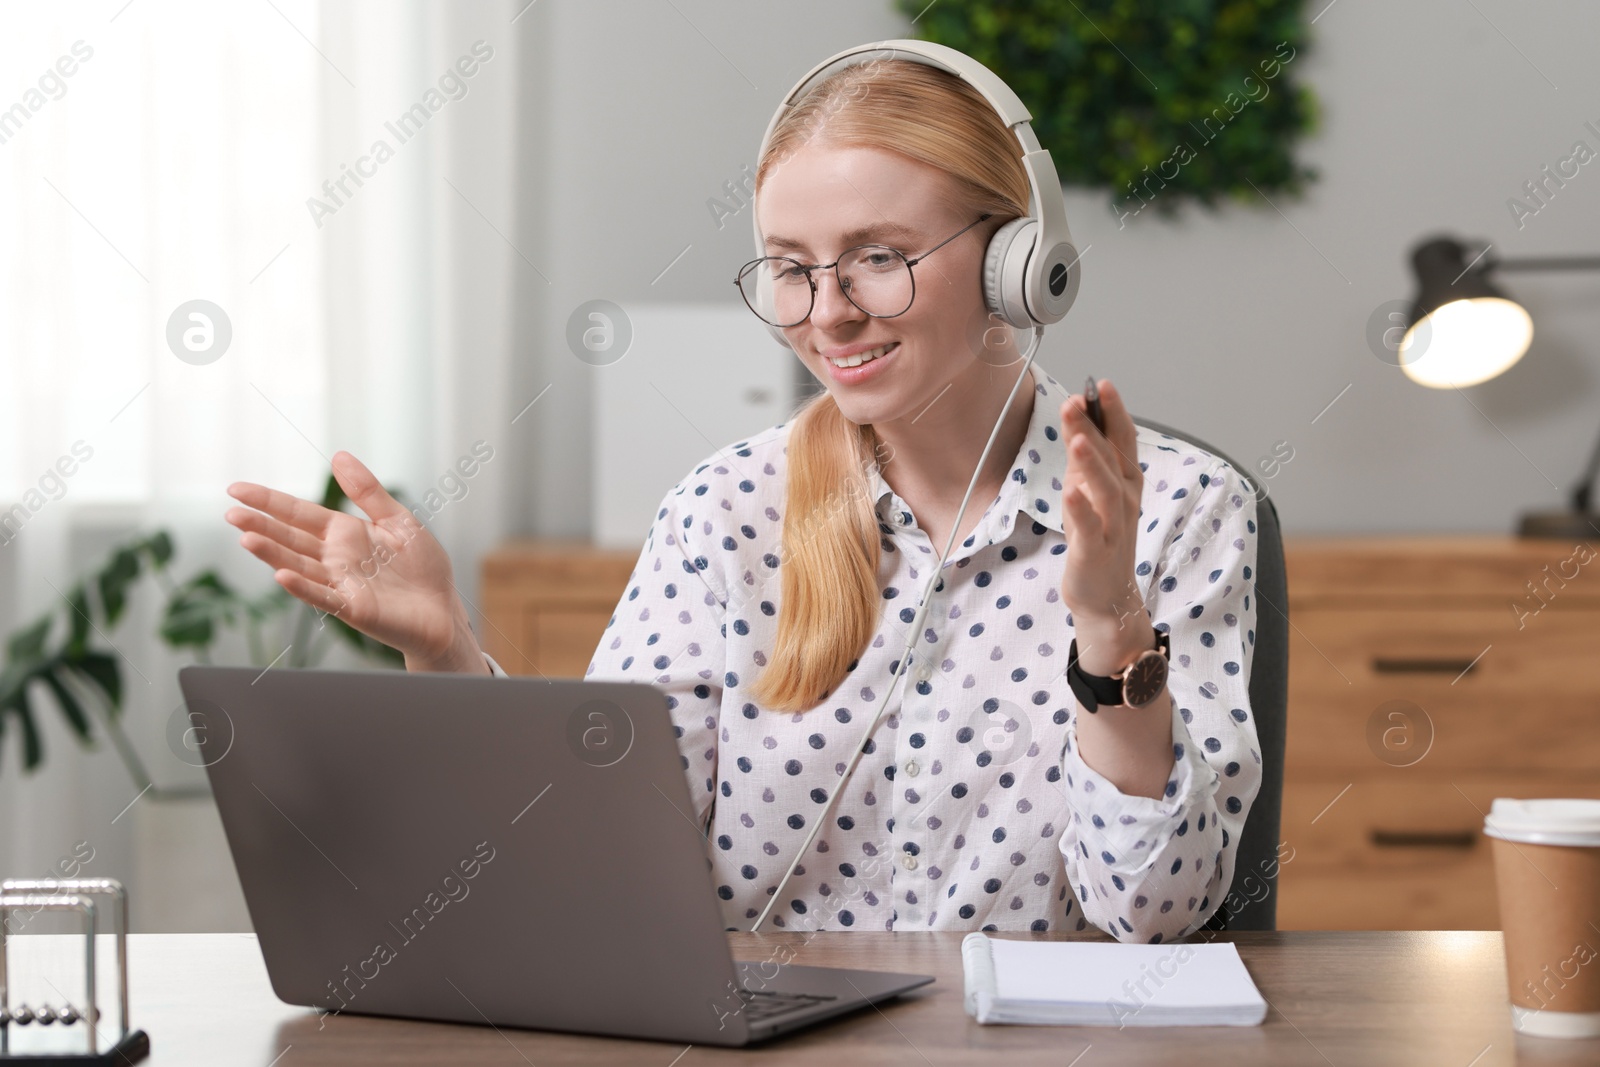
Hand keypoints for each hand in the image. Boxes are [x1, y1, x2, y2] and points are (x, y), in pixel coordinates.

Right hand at [224, 451, 487, 673]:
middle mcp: (334, 557)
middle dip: (260, 525)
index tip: (236, 489)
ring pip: (298, 565)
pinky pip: (323, 596)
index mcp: (343, 533)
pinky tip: (281, 575)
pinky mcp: (353, 607)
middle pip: (290, 537)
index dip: (268, 501)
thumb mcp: (397, 520)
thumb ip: (368, 492)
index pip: (298, 513)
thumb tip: (339, 455)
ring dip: (272, 553)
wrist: (443, 608)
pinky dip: (302, 586)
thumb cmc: (422, 567)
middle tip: (231, 513)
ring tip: (245, 538)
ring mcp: (340, 583)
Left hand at [1059, 379, 1147, 672]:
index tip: (1100, 383)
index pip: (1122, 440)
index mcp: (1125, 481)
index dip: (1113, 412)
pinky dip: (1081, 510)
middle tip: (1081, 398)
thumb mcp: (1087, 492)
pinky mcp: (1096, 552)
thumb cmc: (1097, 538)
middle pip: (1114, 458)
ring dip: (1093, 463)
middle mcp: (1125, 500)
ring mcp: (1113, 526)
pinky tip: (1070, 492)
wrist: (1104, 595)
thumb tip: (1076, 420)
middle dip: (1098, 427)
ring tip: (1079, 437)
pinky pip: (1090, 528)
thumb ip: (1083, 458)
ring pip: (1106, 490)